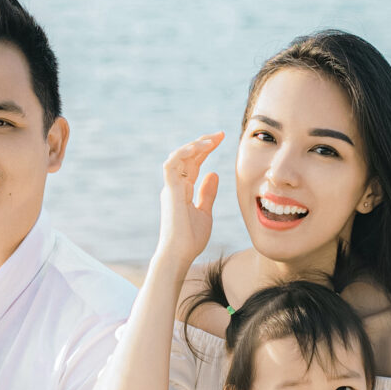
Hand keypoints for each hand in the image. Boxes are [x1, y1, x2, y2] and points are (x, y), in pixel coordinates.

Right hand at [155, 133, 223, 269]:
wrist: (180, 254)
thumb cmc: (190, 239)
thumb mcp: (204, 212)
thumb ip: (207, 193)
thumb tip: (213, 173)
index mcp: (182, 190)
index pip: (193, 163)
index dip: (205, 150)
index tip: (220, 139)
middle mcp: (174, 186)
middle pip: (187, 157)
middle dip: (202, 142)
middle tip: (220, 134)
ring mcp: (170, 187)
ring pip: (177, 156)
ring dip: (194, 145)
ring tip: (212, 140)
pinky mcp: (170, 191)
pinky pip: (171, 164)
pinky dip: (183, 153)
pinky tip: (199, 148)